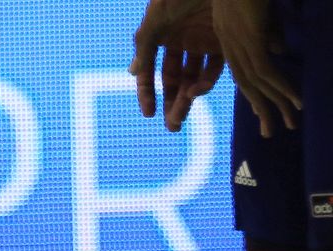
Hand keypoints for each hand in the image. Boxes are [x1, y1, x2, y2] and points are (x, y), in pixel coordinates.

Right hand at [129, 0, 223, 130]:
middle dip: (173, 103)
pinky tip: (199, 90)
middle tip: (172, 126)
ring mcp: (204, 42)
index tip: (149, 112)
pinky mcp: (226, 41)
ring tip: (184, 112)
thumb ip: (144, 45)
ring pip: (195, 78)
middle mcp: (183, 42)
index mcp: (162, 37)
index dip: (148, 93)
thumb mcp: (156, 17)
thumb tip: (131, 73)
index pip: (151, 72)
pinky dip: (208, 82)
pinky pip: (217, 67)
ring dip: (190, 98)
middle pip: (175, 80)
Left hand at [212, 0, 299, 137]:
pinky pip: (265, 70)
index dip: (255, 93)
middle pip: (247, 83)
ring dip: (276, 104)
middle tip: (273, 132)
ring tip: (287, 124)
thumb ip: (266, 32)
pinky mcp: (250, 37)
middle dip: (262, 108)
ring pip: (257, 82)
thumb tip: (278, 50)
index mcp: (228, 38)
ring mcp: (239, 41)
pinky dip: (281, 87)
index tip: (265, 111)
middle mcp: (230, 44)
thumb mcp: (258, 12)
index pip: (241, 72)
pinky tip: (295, 101)